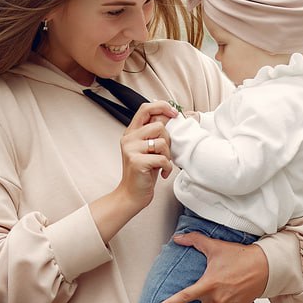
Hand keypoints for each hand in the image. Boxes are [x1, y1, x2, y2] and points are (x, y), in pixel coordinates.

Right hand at [90, 102, 176, 242]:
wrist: (132, 194)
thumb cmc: (144, 172)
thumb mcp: (148, 149)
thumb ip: (154, 133)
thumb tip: (170, 117)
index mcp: (131, 132)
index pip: (145, 108)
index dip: (162, 107)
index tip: (174, 114)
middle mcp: (128, 138)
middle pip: (158, 126)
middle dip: (168, 140)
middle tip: (164, 154)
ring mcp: (131, 150)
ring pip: (162, 142)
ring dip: (168, 155)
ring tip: (162, 164)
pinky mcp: (137, 162)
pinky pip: (163, 159)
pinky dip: (167, 168)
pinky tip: (162, 174)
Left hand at [154, 231, 267, 302]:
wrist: (266, 266)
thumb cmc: (240, 256)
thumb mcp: (215, 246)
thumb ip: (194, 240)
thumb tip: (177, 238)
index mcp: (209, 284)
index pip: (184, 297)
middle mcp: (217, 298)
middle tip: (195, 300)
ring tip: (211, 295)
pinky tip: (226, 293)